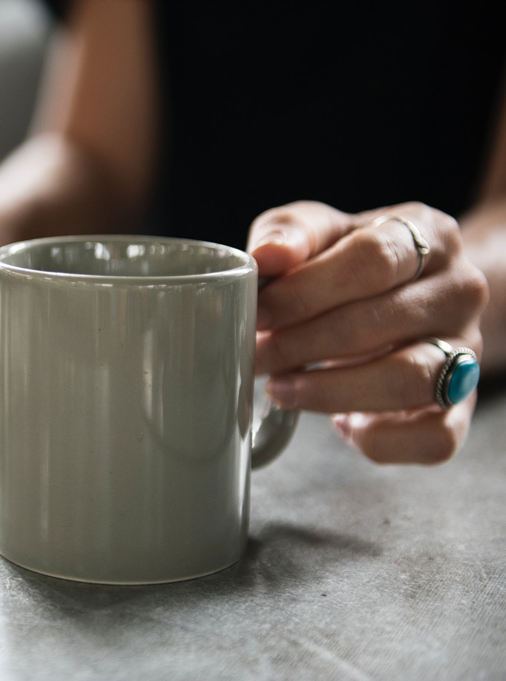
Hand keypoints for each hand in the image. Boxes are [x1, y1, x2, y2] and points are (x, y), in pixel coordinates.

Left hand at [248, 201, 488, 463]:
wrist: (407, 293)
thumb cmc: (350, 260)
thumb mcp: (320, 231)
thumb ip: (291, 233)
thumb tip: (266, 256)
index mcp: (429, 234)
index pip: (372, 260)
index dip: (306, 290)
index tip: (258, 312)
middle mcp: (459, 292)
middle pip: (379, 322)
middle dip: (300, 345)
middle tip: (254, 356)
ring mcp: (467, 351)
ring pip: (408, 381)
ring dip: (330, 392)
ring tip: (280, 390)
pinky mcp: (460, 407)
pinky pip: (434, 438)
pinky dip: (382, 440)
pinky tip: (342, 426)